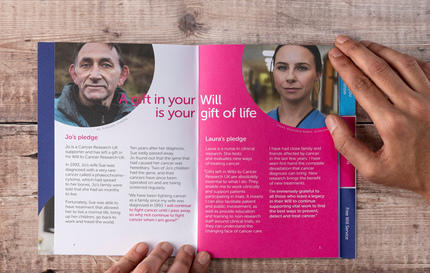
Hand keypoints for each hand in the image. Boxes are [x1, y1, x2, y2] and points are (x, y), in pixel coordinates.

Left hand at [105, 242, 210, 272]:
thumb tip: (187, 269)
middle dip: (181, 261)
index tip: (204, 257)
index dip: (197, 270)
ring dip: (158, 256)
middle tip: (187, 248)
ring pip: (146, 270)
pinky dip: (130, 258)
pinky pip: (119, 270)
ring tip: (165, 245)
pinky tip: (140, 247)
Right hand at [326, 35, 429, 201]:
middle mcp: (412, 106)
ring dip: (380, 50)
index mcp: (392, 123)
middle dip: (357, 52)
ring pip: (402, 64)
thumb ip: (347, 146)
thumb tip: (331, 121)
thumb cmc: (410, 174)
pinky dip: (406, 59)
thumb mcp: (372, 170)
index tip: (334, 57)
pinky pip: (423, 69)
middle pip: (379, 69)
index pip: (362, 86)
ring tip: (363, 44)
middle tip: (342, 41)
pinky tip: (393, 55)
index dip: (345, 69)